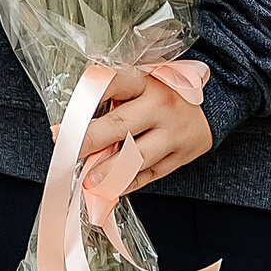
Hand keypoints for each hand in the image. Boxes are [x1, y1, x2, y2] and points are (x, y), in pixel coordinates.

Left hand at [77, 66, 213, 194]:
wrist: (210, 110)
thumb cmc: (163, 95)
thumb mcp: (142, 83)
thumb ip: (114, 97)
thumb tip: (76, 124)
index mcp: (147, 82)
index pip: (112, 86)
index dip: (84, 104)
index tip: (61, 127)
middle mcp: (161, 108)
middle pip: (120, 126)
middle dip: (89, 141)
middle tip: (68, 153)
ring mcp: (173, 135)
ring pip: (136, 157)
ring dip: (108, 171)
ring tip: (87, 180)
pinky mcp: (179, 158)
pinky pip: (148, 175)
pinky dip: (125, 183)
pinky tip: (107, 188)